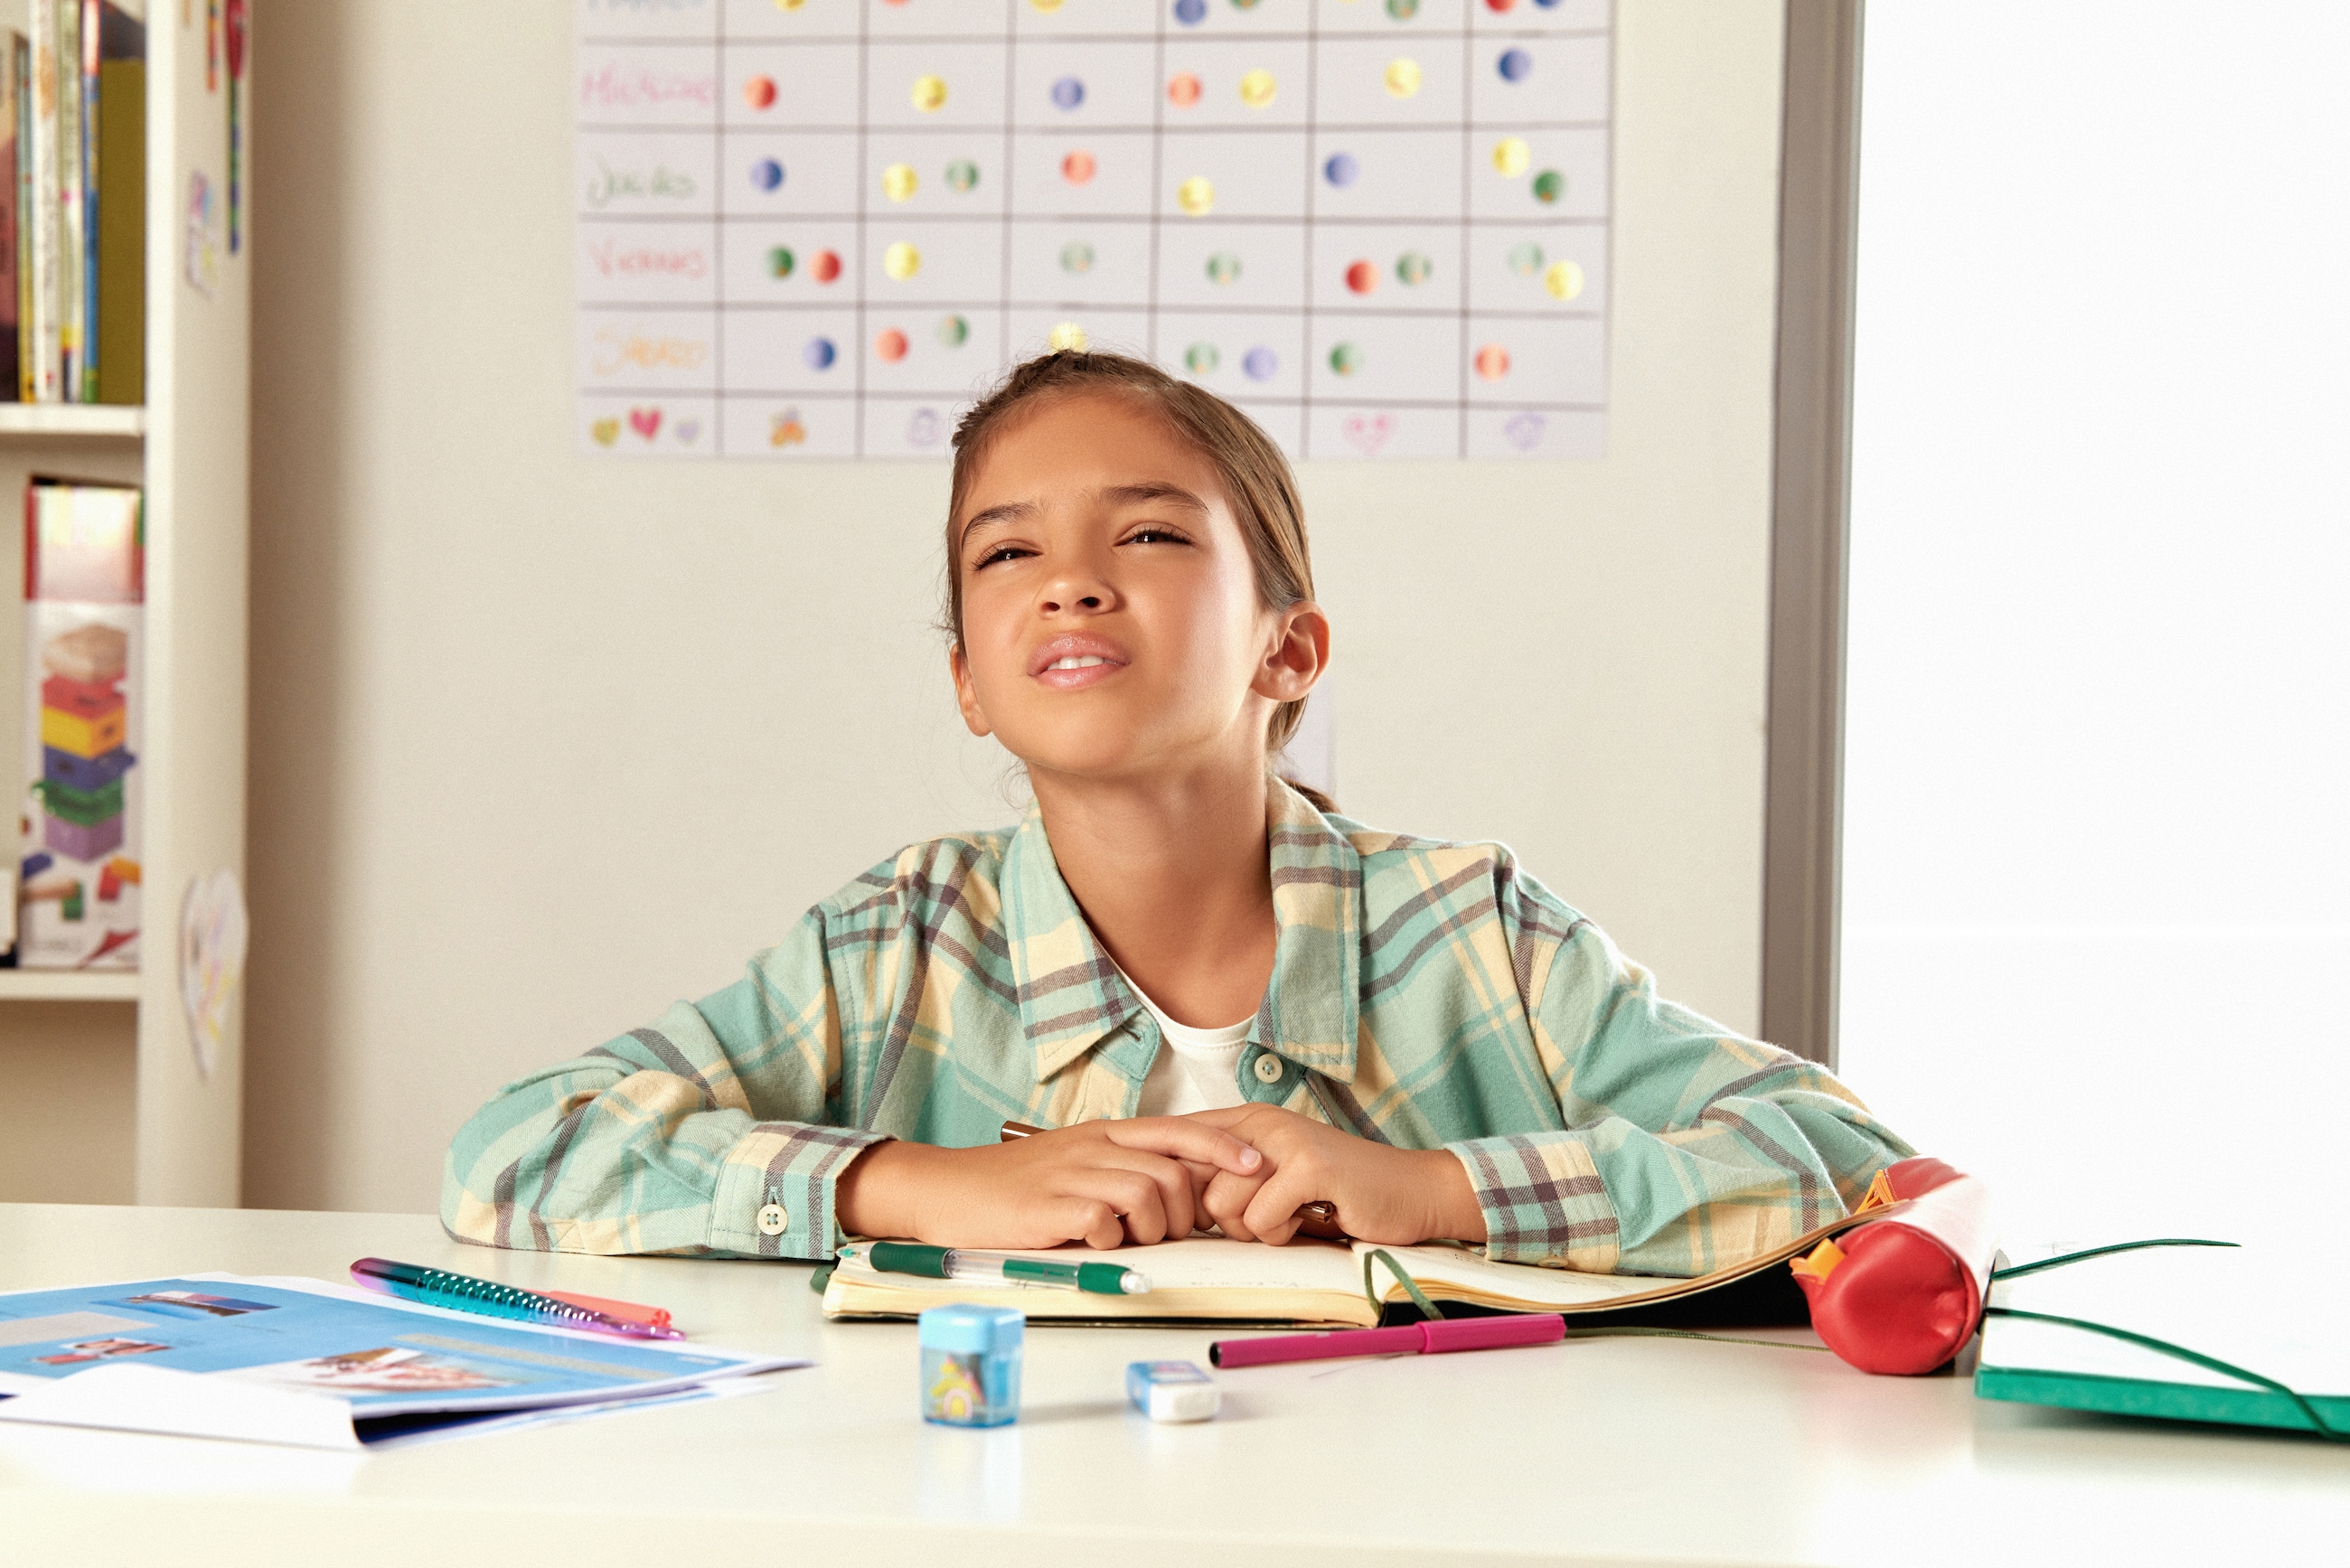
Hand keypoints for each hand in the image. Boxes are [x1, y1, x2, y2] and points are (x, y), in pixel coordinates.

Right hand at [834, 1119, 1263, 1249]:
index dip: (1224, 1147)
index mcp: (1105, 1134)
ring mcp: (1073, 1174)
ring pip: (1148, 1194)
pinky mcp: (1050, 1207)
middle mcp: (1094, 1147)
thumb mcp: (1074, 1163)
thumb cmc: (1013, 1186)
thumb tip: (1176, 1196)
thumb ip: (1121, 1170)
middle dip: (1186, 1211)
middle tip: (1163, 1233)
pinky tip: (1089, 1242)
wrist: (945, 1189)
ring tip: (1123, 1239)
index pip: (1181, 1131)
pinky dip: (1108, 1240)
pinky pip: (1105, 1221)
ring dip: (1151, 1228)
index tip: (1256, 1165)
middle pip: (1175, 1172)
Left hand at [1182, 1105, 1487, 1246]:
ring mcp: (1287, 1140)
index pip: (1178, 1141)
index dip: (1176, 1185)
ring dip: (1252, 1230)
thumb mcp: (1274, 1178)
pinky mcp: (1310, 1166)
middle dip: (1220, 1218)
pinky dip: (1280, 1234)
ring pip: (1222, 1203)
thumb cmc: (1339, 1193)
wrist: (1410, 1192)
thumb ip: (1227, 1178)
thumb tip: (1173, 1199)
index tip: (1195, 1210)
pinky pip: (1260, 1219)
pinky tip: (1307, 1220)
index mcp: (1249, 1120)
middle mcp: (1262, 1121)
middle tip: (1260, 1219)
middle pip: (1194, 1182)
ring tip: (1287, 1219)